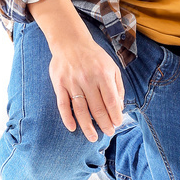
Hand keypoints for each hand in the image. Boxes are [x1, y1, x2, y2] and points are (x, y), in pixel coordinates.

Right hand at [28, 0, 124, 140]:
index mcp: (103, 75)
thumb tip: (119, 107)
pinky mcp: (59, 84)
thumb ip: (117, 86)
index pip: (111, 101)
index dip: (115, 116)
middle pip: (97, 108)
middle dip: (104, 124)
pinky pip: (63, 104)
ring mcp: (72, 82)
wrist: (71, 42)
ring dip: (87, 127)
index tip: (117, 125)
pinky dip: (67, 118)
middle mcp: (88, 79)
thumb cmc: (94, 57)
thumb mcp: (111, 66)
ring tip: (93, 137)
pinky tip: (72, 128)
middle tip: (108, 133)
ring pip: (80, 110)